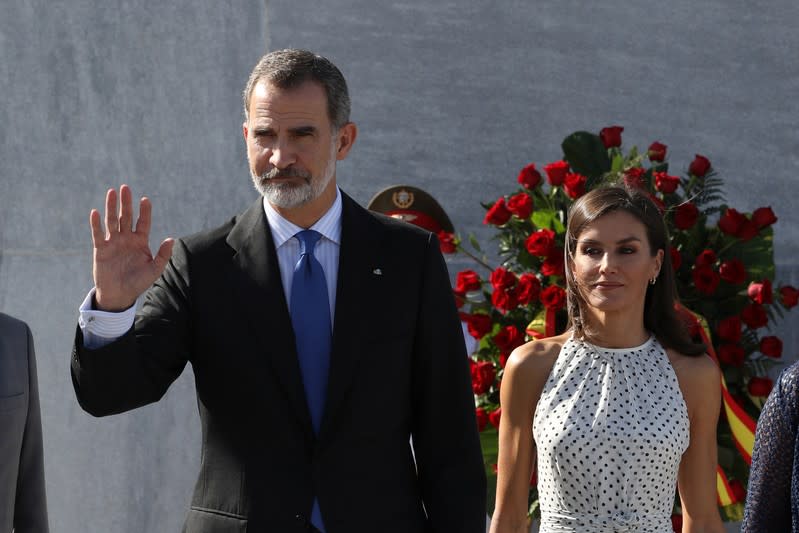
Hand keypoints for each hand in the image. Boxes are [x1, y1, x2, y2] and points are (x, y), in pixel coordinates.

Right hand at [90, 185, 173, 310]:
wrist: (119, 294)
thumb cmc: (138, 282)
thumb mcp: (154, 270)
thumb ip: (163, 255)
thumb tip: (172, 239)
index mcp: (140, 241)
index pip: (143, 222)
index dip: (144, 211)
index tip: (145, 199)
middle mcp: (126, 238)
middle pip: (126, 217)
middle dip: (126, 202)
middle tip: (125, 187)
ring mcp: (113, 242)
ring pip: (112, 221)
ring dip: (111, 207)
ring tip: (111, 192)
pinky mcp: (101, 249)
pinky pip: (98, 234)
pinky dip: (96, 224)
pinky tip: (96, 212)